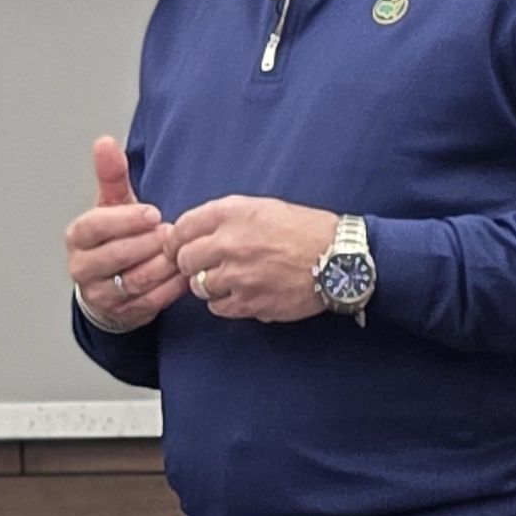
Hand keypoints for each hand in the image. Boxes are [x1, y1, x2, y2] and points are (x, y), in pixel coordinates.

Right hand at [68, 138, 184, 330]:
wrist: (109, 281)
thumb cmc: (113, 237)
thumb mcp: (111, 203)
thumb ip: (111, 174)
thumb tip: (105, 142)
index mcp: (78, 237)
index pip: (95, 227)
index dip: (125, 220)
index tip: (153, 213)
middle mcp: (82, 267)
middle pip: (116, 256)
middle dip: (148, 244)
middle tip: (171, 232)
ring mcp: (101, 293)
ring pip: (135, 280)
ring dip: (162, 265)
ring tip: (179, 250)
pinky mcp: (122, 313)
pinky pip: (150, 302)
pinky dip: (170, 287)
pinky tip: (183, 272)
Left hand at [170, 194, 340, 320]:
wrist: (340, 258)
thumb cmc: (304, 230)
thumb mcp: (262, 207)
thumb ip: (224, 218)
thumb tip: (189, 234)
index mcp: (232, 213)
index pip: (181, 228)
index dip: (176, 241)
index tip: (179, 248)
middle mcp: (231, 242)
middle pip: (184, 260)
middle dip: (190, 264)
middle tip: (204, 266)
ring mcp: (239, 275)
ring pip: (199, 286)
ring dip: (209, 285)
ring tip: (232, 279)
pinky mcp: (250, 302)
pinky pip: (218, 308)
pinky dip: (225, 303)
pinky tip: (243, 294)